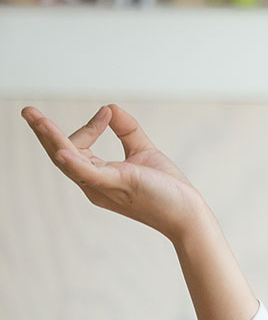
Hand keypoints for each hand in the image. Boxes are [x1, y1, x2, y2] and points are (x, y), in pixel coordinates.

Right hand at [22, 103, 206, 242]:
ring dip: (51, 138)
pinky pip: (89, 175)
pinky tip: (61, 151)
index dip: (90, 125)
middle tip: (27, 111)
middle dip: (43, 132)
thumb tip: (109, 107)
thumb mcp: (143, 151)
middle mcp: (93, 184)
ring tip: (35, 119)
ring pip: (68, 161)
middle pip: (61, 154)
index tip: (107, 113)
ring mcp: (103, 186)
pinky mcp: (117, 186)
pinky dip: (74, 162)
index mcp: (98, 175)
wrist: (187, 213)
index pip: (78, 146)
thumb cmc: (166, 188)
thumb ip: (127, 130)